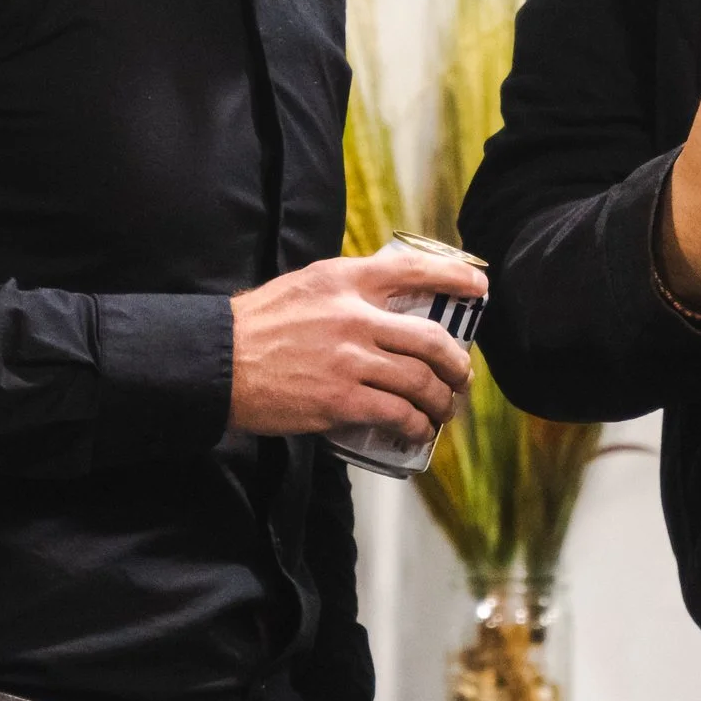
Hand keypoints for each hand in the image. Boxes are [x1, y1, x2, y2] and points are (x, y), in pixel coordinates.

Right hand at [229, 250, 479, 437]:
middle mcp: (355, 316)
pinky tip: (418, 430)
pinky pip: (397, 415)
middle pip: (431, 339)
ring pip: (420, 382)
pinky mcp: (341, 400)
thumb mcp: (306, 285)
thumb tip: (386, 302)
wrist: (220, 362)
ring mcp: (350, 361)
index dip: (455, 277)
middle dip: (458, 363)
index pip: (414, 270)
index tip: (479, 288)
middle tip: (463, 376)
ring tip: (444, 409)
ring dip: (442, 401)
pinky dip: (416, 425)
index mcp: (346, 280)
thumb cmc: (259, 323)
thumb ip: (347, 289)